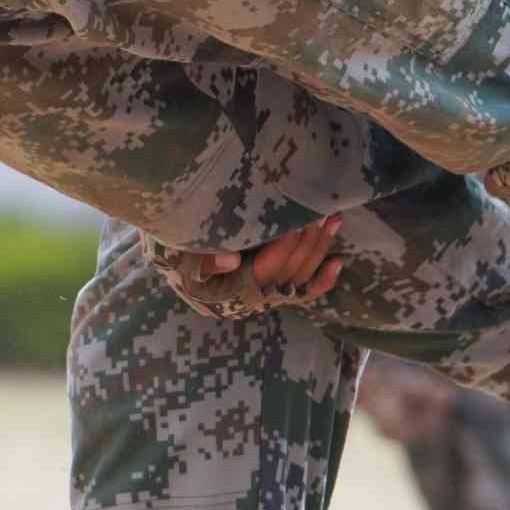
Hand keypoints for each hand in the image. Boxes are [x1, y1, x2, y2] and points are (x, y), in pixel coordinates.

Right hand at [184, 213, 346, 305]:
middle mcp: (248, 300)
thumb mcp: (172, 252)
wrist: (170, 255)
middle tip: (322, 209)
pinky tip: (338, 262)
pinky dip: (322, 281)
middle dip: (308, 241)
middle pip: (288, 273)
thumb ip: (198, 258)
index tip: (297, 216)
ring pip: (299, 278)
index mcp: (225, 292)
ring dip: (319, 250)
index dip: (284, 245)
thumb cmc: (170, 249)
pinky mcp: (272, 290)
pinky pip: (302, 293)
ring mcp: (264, 296)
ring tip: (333, 219)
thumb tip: (230, 260)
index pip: (264, 270)